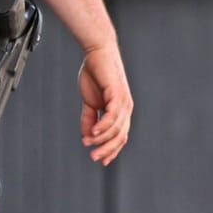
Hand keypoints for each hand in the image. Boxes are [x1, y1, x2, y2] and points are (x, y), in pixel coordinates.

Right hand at [78, 46, 132, 165]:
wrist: (97, 52)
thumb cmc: (95, 74)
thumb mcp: (90, 101)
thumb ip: (89, 118)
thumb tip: (87, 136)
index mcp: (121, 111)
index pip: (120, 136)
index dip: (112, 150)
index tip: (100, 160)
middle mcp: (126, 108)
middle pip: (120, 136)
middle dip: (107, 150)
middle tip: (93, 157)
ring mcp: (123, 101)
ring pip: (116, 128)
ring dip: (101, 139)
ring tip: (87, 142)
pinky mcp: (117, 93)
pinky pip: (112, 115)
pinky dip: (103, 126)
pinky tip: (93, 132)